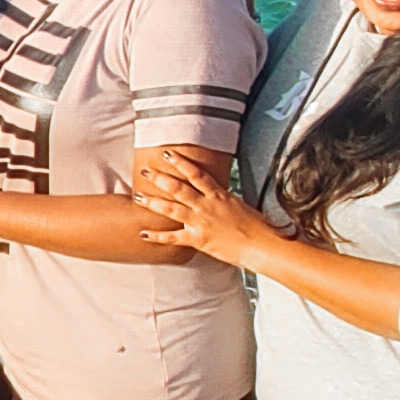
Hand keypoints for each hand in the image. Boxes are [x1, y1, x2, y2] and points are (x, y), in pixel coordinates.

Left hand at [134, 145, 271, 265]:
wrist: (261, 245)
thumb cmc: (257, 227)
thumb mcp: (241, 206)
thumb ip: (225, 200)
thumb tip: (220, 196)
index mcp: (219, 195)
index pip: (197, 174)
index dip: (181, 163)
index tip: (168, 154)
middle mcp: (207, 206)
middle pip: (179, 188)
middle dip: (160, 179)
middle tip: (144, 171)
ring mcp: (201, 222)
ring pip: (172, 209)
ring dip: (153, 202)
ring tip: (138, 197)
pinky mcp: (199, 239)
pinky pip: (174, 238)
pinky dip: (157, 236)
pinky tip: (143, 234)